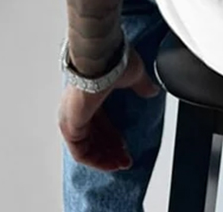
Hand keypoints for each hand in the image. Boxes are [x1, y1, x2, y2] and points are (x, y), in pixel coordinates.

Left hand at [58, 44, 161, 171]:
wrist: (100, 57)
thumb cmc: (112, 60)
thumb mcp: (133, 74)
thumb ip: (142, 85)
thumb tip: (152, 90)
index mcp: (89, 94)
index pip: (99, 121)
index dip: (113, 135)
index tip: (124, 144)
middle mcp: (76, 108)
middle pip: (93, 136)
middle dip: (110, 150)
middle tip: (124, 159)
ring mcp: (71, 118)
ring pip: (86, 147)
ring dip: (104, 158)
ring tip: (121, 164)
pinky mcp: (70, 126)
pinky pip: (81, 152)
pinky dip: (96, 160)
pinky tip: (110, 164)